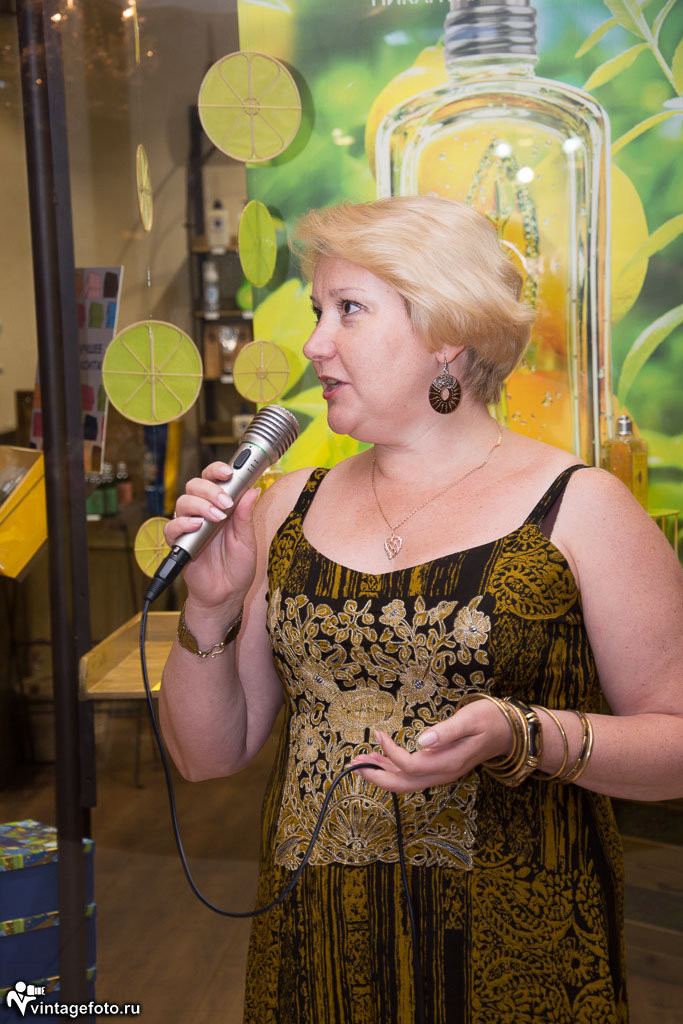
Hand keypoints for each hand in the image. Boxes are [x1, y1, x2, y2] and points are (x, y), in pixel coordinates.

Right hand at [164, 461, 259, 613]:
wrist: (227, 594)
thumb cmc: (238, 567)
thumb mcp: (248, 540)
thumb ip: (246, 515)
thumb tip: (253, 489)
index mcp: (221, 507)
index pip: (213, 479)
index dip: (217, 470)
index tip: (228, 472)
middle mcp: (203, 512)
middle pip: (195, 485)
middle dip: (211, 489)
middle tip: (226, 503)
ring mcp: (190, 526)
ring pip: (183, 501)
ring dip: (201, 505)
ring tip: (216, 518)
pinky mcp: (179, 542)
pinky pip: (172, 527)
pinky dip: (183, 524)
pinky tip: (197, 527)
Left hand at [350, 699, 513, 793]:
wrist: (508, 732)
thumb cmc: (489, 720)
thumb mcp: (470, 719)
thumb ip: (446, 731)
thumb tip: (422, 740)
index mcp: (449, 763)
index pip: (412, 766)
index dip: (392, 753)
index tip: (379, 733)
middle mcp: (443, 773)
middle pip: (404, 785)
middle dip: (377, 777)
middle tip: (354, 764)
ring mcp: (441, 773)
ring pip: (406, 782)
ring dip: (381, 774)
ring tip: (359, 762)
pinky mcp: (439, 768)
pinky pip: (412, 775)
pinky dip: (392, 769)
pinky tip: (378, 760)